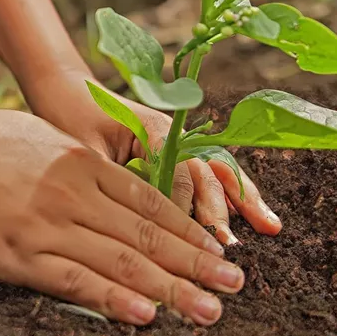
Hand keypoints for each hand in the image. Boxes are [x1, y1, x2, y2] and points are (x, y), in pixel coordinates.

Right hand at [0, 99, 244, 324]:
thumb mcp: (44, 142)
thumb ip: (82, 169)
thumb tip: (112, 195)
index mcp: (84, 164)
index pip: (151, 202)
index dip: (189, 228)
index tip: (217, 249)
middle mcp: (74, 194)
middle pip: (148, 233)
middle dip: (195, 261)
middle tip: (234, 284)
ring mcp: (47, 225)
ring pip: (121, 260)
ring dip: (170, 287)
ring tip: (209, 308)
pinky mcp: (16, 255)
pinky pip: (73, 280)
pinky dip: (112, 299)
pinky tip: (145, 314)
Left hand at [29, 70, 281, 245]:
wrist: (67, 89)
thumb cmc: (70, 117)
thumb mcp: (85, 150)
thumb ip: (113, 181)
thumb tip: (134, 224)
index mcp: (153, 128)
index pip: (180, 172)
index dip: (186, 208)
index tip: (191, 241)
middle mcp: (173, 132)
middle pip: (207, 172)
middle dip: (222, 209)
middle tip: (231, 247)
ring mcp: (178, 139)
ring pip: (217, 170)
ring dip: (242, 198)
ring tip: (269, 226)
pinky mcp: (174, 149)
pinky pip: (208, 171)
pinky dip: (230, 191)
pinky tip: (249, 212)